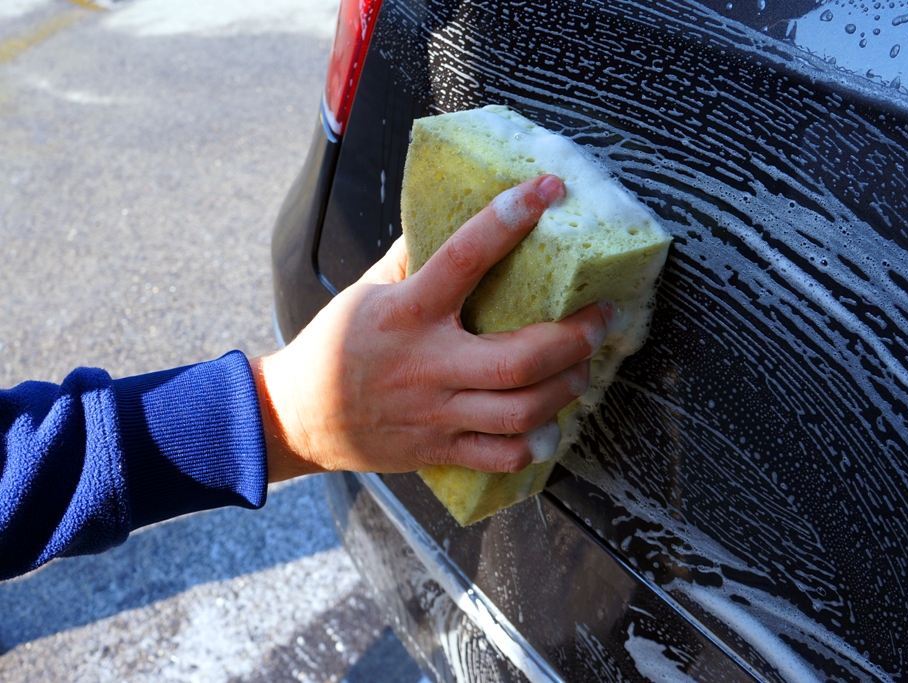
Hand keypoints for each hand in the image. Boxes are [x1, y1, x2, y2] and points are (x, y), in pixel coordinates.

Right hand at [251, 175, 612, 481]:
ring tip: (583, 369)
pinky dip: (535, 443)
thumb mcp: (367, 290)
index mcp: (406, 311)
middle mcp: (425, 364)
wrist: (297, 417)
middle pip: (517, 358)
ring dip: (565, 389)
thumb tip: (451, 217)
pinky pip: (499, 456)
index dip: (508, 219)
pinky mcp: (437, 449)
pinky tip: (552, 424)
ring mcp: (434, 413)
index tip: (548, 191)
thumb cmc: (336, 344)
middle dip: (574, 338)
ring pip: (518, 411)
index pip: (463, 257)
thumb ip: (411, 259)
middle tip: (602, 318)